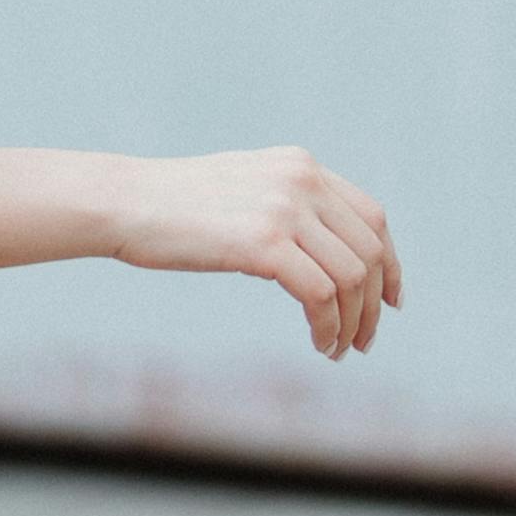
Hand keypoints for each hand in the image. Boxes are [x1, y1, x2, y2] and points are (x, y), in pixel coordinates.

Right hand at [111, 146, 405, 358]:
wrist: (125, 202)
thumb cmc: (174, 207)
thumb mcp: (244, 190)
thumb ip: (286, 206)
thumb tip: (322, 251)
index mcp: (301, 166)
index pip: (373, 217)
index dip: (390, 264)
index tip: (390, 302)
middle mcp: (302, 180)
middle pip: (370, 251)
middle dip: (373, 304)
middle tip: (362, 342)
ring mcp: (284, 208)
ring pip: (351, 277)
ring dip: (351, 323)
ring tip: (337, 350)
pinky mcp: (262, 242)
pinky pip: (320, 294)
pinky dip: (327, 326)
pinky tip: (319, 344)